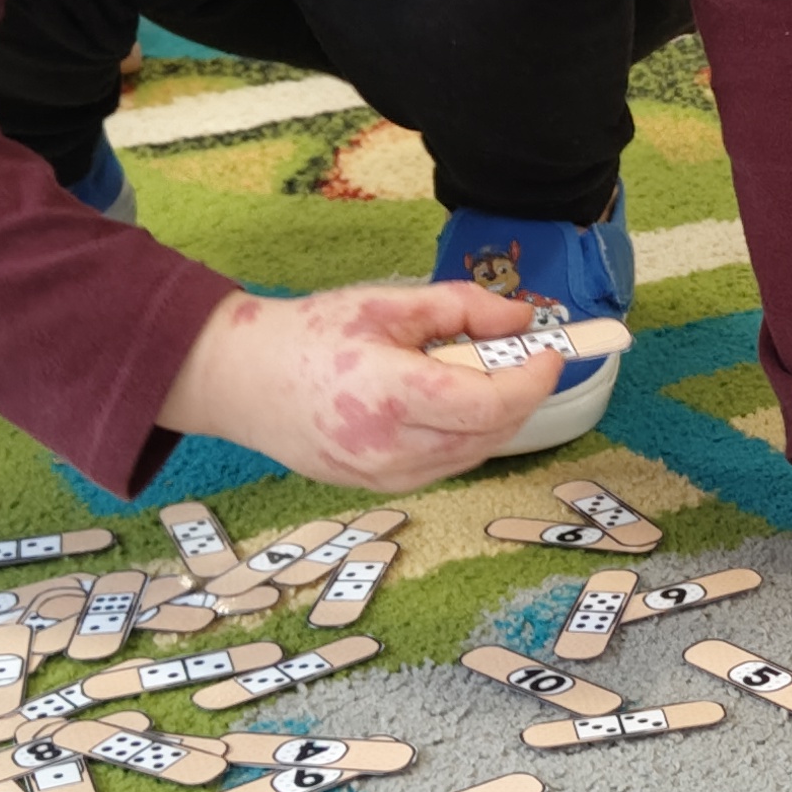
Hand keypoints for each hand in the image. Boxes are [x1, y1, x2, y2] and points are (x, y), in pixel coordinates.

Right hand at [157, 276, 569, 492]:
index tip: (550, 352)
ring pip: (473, 455)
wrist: (242, 381)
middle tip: (518, 356)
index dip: (532, 381)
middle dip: (519, 395)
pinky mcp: (379, 489)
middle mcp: (391, 448)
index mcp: (391, 395)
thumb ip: (460, 308)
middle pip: (491, 433)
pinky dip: (463, 436)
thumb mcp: (385, 302)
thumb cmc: (311, 334)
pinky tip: (443, 404)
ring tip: (471, 374)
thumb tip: (523, 322)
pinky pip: (446, 466)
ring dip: (493, 417)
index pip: (489, 404)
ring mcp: (384, 477)